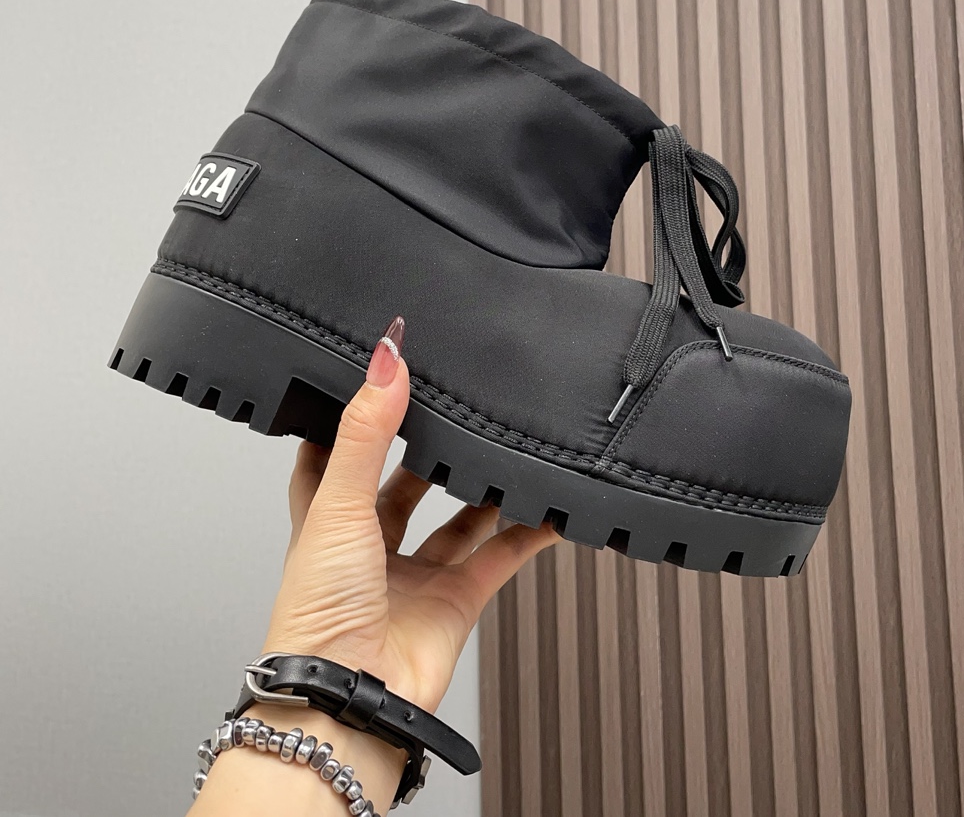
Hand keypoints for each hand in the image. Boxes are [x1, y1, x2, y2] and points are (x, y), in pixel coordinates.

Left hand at [264, 315, 558, 713]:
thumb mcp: (337, 504)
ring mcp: (415, 575)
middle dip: (427, 451)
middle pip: (402, 486)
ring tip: (502, 445)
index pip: (331, 459)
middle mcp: (370, 548)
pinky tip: (547, 505)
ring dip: (480, 487)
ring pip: (457, 518)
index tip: (375, 387)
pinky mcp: (456, 600)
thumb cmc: (316, 618)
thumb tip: (386, 362)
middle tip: (454, 410)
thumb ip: (365, 432)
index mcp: (326, 521)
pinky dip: (528, 530)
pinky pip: (501, 554)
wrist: (348, 701)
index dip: (349, 424)